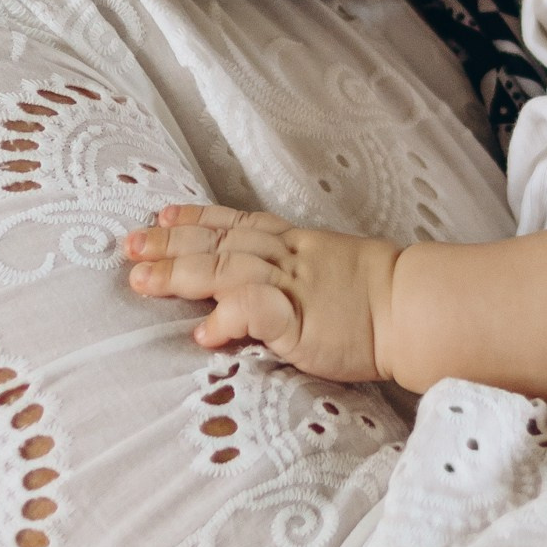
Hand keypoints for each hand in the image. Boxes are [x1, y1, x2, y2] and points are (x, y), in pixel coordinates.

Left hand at [125, 204, 389, 378]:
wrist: (418, 307)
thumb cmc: (382, 294)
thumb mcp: (331, 269)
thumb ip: (292, 275)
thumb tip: (258, 291)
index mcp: (296, 244)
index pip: (236, 224)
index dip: (196, 219)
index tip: (161, 215)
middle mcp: (287, 258)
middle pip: (218, 244)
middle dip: (169, 245)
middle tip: (129, 245)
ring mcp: (292, 287)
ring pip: (226, 270)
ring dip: (180, 274)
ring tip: (140, 281)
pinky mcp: (301, 321)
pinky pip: (258, 313)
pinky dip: (227, 316)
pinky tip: (202, 331)